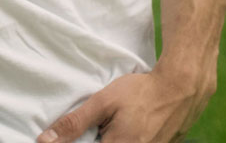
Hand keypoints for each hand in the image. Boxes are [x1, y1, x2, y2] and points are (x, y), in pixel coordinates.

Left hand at [36, 66, 213, 142]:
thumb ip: (74, 123)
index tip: (79, 132)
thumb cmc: (141, 92)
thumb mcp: (103, 102)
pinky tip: (130, 125)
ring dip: (111, 137)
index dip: (78, 142)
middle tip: (103, 123)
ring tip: (117, 122)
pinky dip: (125, 137)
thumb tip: (44, 140)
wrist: (181, 88)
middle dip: (96, 137)